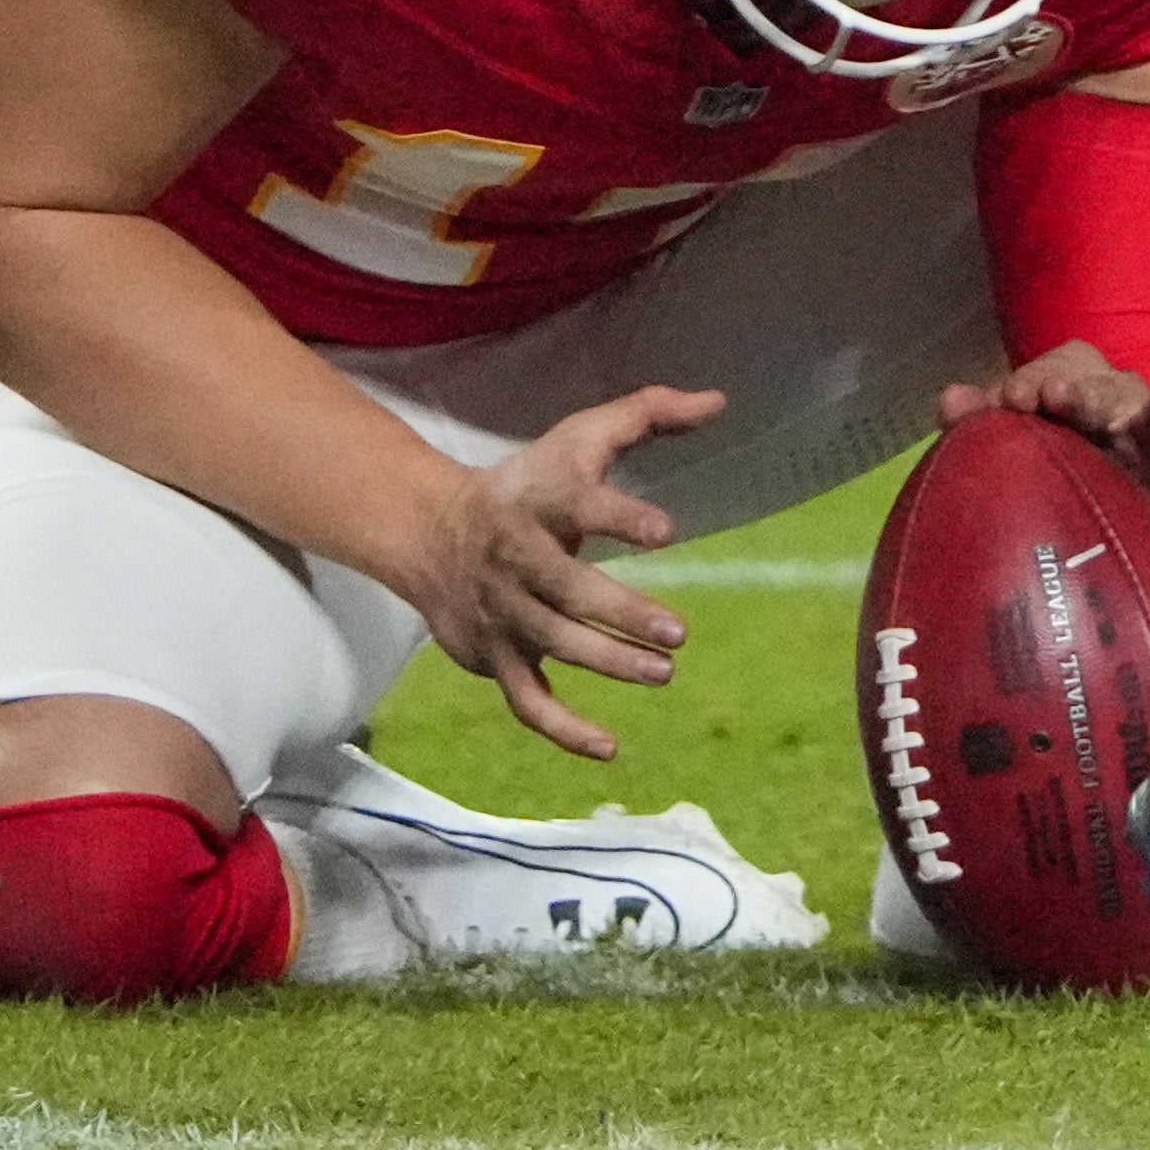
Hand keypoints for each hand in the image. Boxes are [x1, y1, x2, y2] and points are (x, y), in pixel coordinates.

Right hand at [390, 383, 713, 761]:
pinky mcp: (494, 657)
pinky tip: (610, 747)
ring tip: (664, 671)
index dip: (620, 518)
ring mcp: (501, 614)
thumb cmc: (527, 483)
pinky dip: (563, 730)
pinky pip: (527, 702)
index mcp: (537, 501)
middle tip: (678, 632)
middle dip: (620, 612)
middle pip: (566, 591)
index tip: (667, 531)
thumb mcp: (579, 437)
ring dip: (608, 663)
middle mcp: (514, 560)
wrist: (430, 531)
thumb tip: (719, 401)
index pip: (578, 506)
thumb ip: (647, 413)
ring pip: (553, 646)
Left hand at [977, 340, 1149, 525]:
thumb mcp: (1006, 438)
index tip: (1014, 403)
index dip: (1033, 384)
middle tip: (1059, 400)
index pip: (1058, 371)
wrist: (1073, 511)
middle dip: (1083, 394)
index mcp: (1073, 388)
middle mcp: (1115, 409)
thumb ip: (979, 421)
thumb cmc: (1035, 458)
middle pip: (1105, 390)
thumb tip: (948, 403)